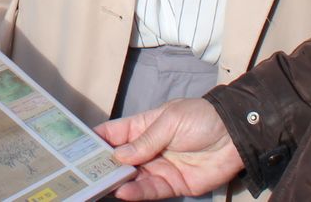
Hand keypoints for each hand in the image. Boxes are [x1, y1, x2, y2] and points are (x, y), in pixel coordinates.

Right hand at [95, 97, 243, 199]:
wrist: (235, 135)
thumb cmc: (201, 118)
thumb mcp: (170, 120)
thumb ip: (145, 140)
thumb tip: (119, 156)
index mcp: (143, 127)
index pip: (114, 135)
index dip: (96, 141)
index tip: (75, 149)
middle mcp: (147, 150)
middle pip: (119, 161)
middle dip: (102, 167)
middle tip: (82, 175)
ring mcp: (159, 168)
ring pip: (132, 179)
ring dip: (117, 182)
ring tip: (101, 186)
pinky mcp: (173, 185)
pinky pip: (151, 191)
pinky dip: (137, 193)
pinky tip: (124, 192)